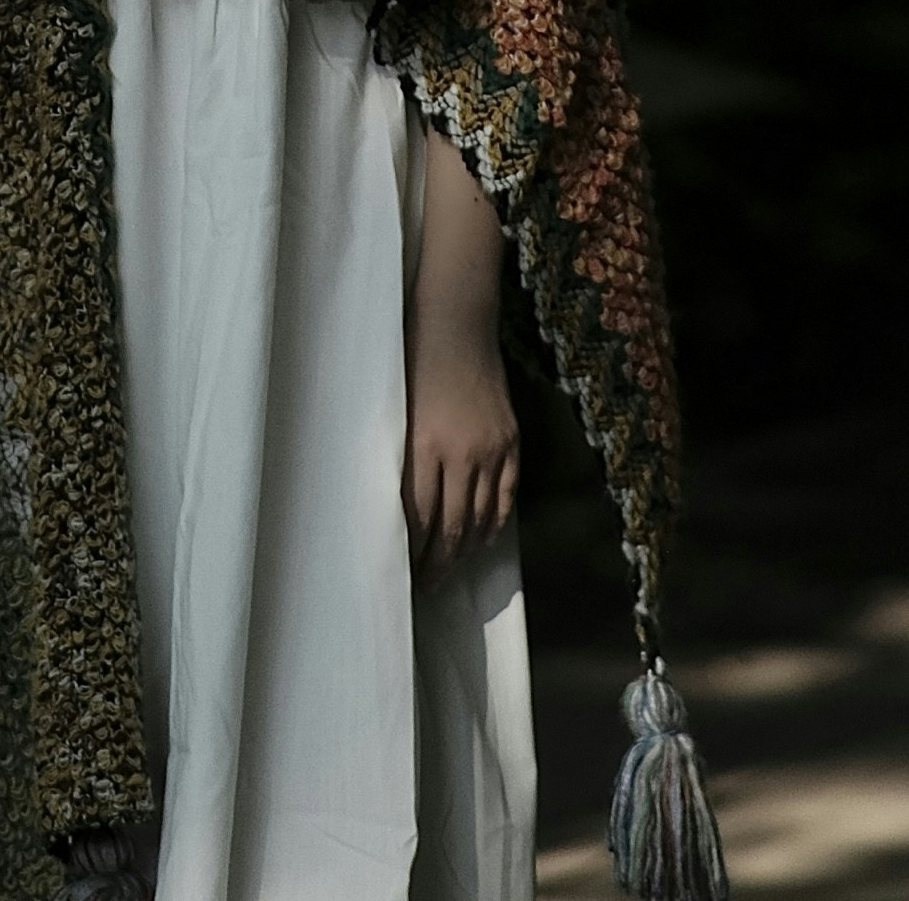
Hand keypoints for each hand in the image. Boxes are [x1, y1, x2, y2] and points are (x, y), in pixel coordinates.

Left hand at [404, 314, 519, 573]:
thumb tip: (398, 511)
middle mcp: (461, 455)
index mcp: (424, 447)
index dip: (412, 551)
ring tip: (450, 569)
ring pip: (481, 518)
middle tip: (426, 585)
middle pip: (452, 526)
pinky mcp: (511, 442)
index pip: (419, 518)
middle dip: (437, 562)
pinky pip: (505, 497)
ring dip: (465, 550)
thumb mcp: (396, 414)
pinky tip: (482, 540)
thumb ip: (401, 461)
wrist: (456, 323)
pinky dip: (494, 524)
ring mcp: (492, 450)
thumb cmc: (413, 362)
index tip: (402, 573)